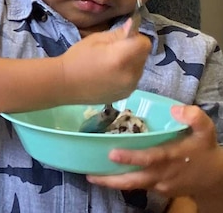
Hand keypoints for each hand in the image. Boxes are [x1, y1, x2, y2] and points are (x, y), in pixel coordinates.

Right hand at [60, 20, 150, 103]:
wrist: (64, 84)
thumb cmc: (77, 58)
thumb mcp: (96, 39)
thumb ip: (118, 33)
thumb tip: (133, 25)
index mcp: (121, 57)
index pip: (144, 43)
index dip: (135, 37)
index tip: (122, 38)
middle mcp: (130, 74)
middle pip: (143, 55)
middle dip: (133, 49)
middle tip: (113, 50)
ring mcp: (130, 87)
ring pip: (139, 67)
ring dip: (130, 62)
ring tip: (110, 64)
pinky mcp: (127, 94)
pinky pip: (133, 78)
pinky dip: (126, 74)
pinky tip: (109, 75)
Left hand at [88, 105, 222, 200]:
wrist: (215, 178)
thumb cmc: (205, 149)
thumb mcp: (205, 130)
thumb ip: (194, 117)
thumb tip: (175, 109)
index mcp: (171, 157)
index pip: (149, 158)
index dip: (131, 158)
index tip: (112, 154)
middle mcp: (162, 174)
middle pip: (134, 180)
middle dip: (112, 179)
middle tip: (90, 175)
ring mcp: (160, 184)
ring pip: (133, 185)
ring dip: (113, 182)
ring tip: (91, 175)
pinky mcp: (158, 190)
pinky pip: (139, 185)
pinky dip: (123, 181)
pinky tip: (108, 174)